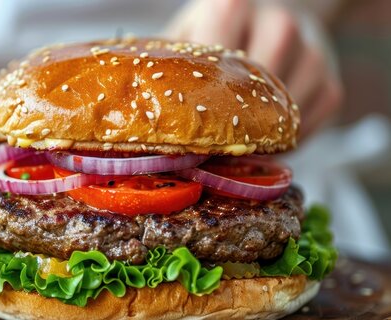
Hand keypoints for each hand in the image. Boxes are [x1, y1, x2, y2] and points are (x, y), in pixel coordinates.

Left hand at [164, 0, 342, 138]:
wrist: (267, 23)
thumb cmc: (213, 38)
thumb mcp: (186, 41)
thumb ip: (170, 71)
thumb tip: (143, 129)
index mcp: (229, 6)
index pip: (215, 50)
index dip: (199, 95)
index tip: (183, 127)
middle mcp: (277, 22)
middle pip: (255, 83)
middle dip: (230, 121)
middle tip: (207, 148)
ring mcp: (312, 51)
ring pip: (286, 108)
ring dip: (259, 136)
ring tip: (234, 149)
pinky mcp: (331, 82)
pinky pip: (309, 125)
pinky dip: (284, 142)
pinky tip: (261, 144)